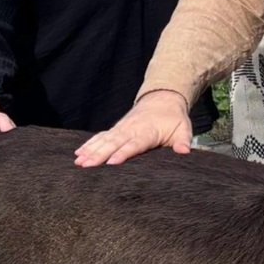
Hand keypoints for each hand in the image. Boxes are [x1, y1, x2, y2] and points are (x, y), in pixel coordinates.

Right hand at [74, 90, 192, 166]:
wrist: (163, 98)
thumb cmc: (173, 118)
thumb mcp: (183, 128)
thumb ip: (183, 140)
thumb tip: (184, 151)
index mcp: (147, 131)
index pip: (134, 144)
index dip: (123, 153)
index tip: (112, 162)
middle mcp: (131, 129)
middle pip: (113, 143)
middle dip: (99, 154)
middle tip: (86, 165)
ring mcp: (122, 128)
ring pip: (104, 140)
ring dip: (90, 150)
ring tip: (78, 161)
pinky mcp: (116, 129)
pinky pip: (101, 136)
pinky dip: (89, 144)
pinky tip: (78, 153)